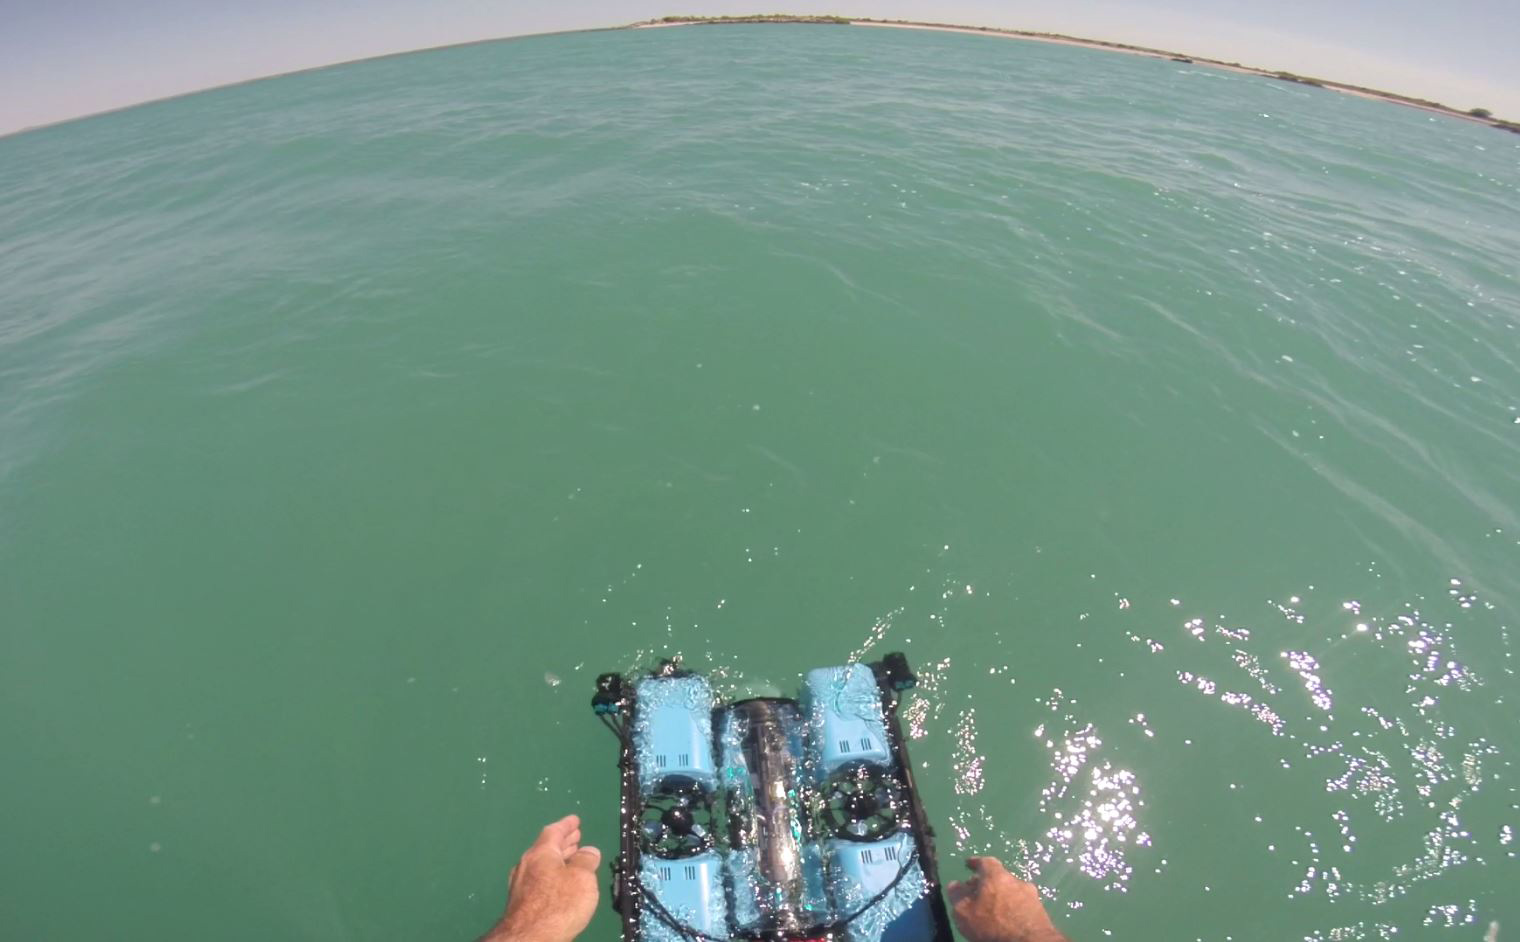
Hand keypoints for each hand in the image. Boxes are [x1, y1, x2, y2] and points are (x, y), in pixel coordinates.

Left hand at [482, 815, 601, 941]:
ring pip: (542, 865)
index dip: (566, 825)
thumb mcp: (582, 879)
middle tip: (576, 838)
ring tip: (572, 860)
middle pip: (545, 848)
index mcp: (540, 853)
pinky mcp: (521, 903)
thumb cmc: (559, 904)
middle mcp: (527, 865)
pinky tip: (561, 885)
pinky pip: (539, 880)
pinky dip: (552, 876)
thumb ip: (586, 861)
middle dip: (562, 843)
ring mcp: (520, 885)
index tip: (575, 820)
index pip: (553, 832)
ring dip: (558, 860)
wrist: (530, 938)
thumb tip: (589, 851)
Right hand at [945, 857, 1067, 941]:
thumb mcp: (965, 913)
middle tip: (978, 892)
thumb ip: (957, 896)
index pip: (986, 861)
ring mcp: (1031, 895)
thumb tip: (955, 884)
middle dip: (988, 883)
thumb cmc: (993, 925)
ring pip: (1012, 890)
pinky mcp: (1040, 910)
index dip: (976, 862)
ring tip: (993, 909)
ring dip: (1002, 896)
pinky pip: (1022, 903)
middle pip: (1000, 876)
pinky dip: (1012, 907)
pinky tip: (1007, 918)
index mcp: (997, 876)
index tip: (969, 864)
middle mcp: (1016, 880)